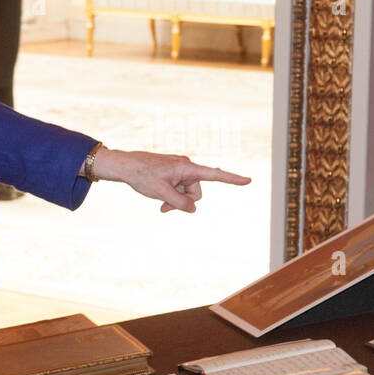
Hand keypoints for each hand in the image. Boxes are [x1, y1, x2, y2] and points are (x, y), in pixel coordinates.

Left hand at [93, 148, 250, 212]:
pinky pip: (179, 188)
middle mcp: (186, 167)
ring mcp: (179, 170)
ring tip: (159, 203)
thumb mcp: (160, 192)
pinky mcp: (173, 173)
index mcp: (186, 167)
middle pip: (196, 191)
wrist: (125, 166)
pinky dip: (171, 195)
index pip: (213, 175)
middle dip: (185, 202)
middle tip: (164, 208)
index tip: (248, 181)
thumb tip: (192, 209)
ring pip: (187, 192)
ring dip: (176, 200)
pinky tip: (159, 198)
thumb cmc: (141, 176)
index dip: (232, 179)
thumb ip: (179, 202)